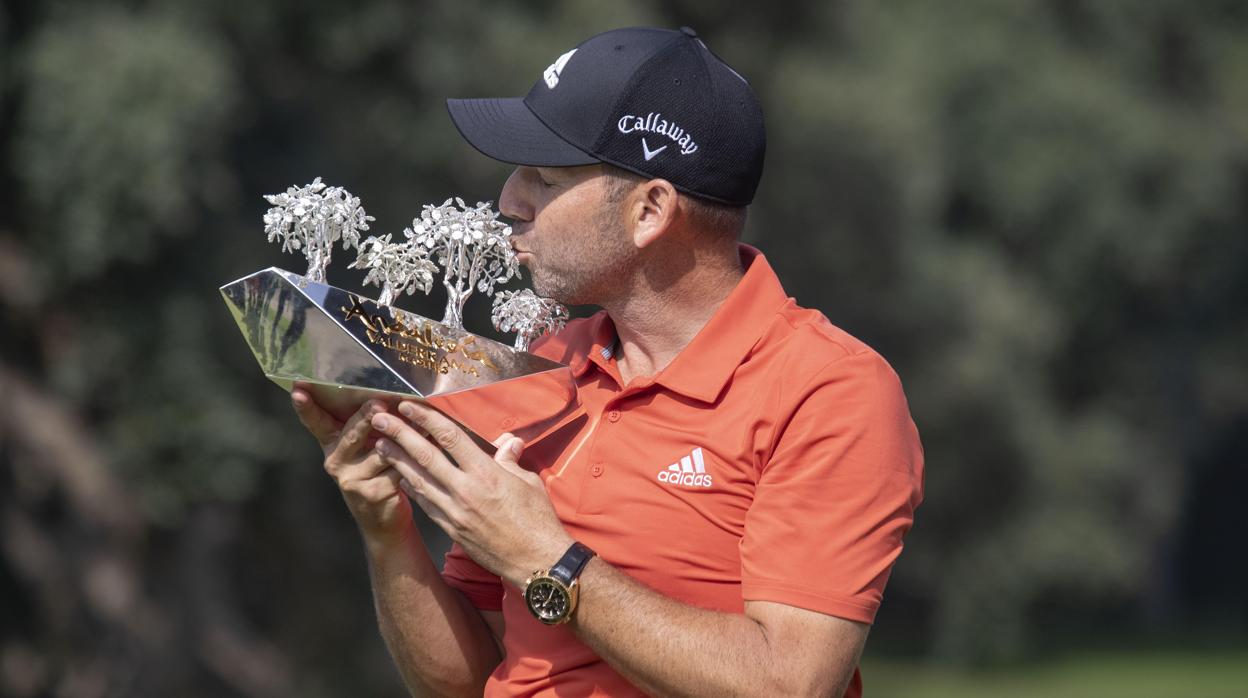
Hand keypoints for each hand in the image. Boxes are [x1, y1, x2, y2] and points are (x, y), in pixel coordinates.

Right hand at [290, 384, 412, 544]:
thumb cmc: (374, 470)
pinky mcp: (374, 492)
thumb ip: (365, 423)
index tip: (298, 389)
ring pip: (381, 450)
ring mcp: (353, 478)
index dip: (306, 407)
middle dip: (366, 417)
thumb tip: (387, 389)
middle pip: (352, 433)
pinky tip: (431, 441)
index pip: (316, 422)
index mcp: (332, 443)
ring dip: (403, 433)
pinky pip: (399, 466)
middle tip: (377, 403)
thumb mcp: (362, 446)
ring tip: (420, 418)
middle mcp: (336, 460)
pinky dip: (416, 453)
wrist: (381, 518)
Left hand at [370, 400, 572, 586]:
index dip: (426, 419)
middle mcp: (465, 490)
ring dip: (397, 460)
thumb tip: (508, 442)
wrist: (535, 562)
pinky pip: (425, 503)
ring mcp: (455, 511)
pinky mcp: (451, 528)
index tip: (409, 406)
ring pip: (418, 480)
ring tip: (380, 444)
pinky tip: (401, 476)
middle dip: (399, 434)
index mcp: (486, 473)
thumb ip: (510, 460)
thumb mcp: (528, 482)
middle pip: (425, 456)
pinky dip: (412, 487)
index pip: (450, 437)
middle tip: (379, 419)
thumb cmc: (537, 520)